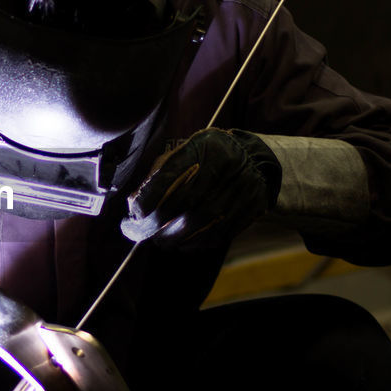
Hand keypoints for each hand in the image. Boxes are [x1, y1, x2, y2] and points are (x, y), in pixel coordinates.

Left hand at [120, 128, 280, 246]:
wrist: (256, 158)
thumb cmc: (209, 157)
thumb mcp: (187, 151)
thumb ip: (161, 173)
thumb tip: (135, 204)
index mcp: (203, 147)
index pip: (171, 172)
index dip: (149, 195)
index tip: (135, 213)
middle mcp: (224, 165)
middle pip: (185, 200)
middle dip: (158, 222)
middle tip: (143, 233)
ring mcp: (240, 187)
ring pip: (202, 220)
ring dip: (176, 237)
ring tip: (162, 241)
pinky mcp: (251, 206)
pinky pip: (221, 231)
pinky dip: (198, 242)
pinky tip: (185, 243)